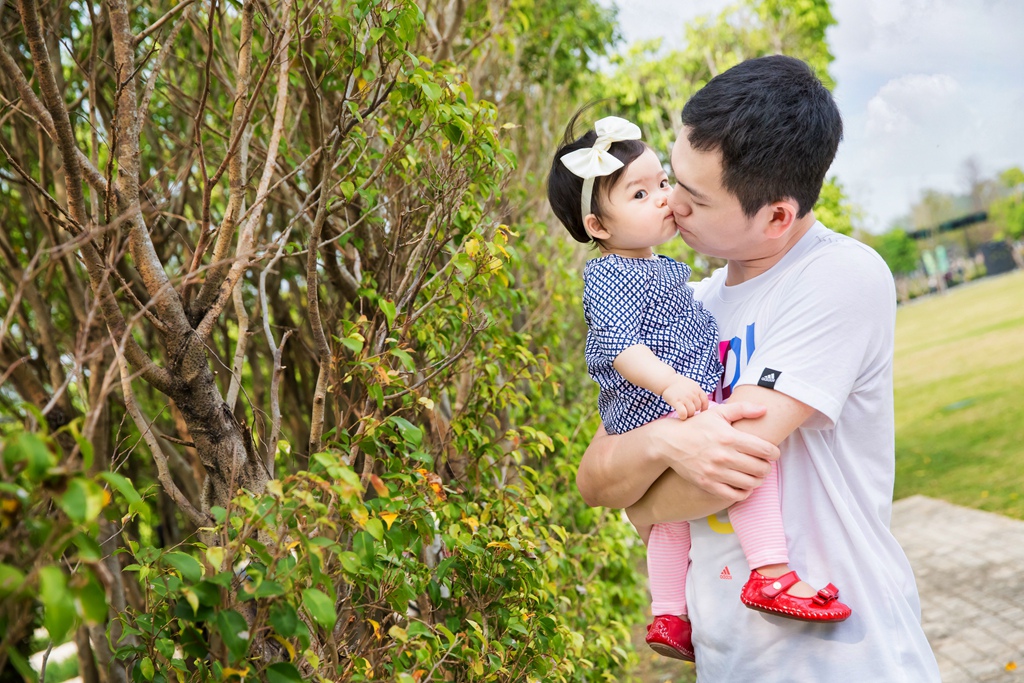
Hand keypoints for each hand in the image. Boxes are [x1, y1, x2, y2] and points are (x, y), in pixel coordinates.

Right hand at [653, 401, 778, 504]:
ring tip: (755, 475)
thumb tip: (765, 409)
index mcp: (729, 437)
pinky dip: (744, 492)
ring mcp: (715, 472)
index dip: (774, 453)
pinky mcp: (707, 484)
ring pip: (750, 483)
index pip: (765, 450)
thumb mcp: (718, 412)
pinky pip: (734, 495)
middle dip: (767, 467)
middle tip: (764, 464)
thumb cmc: (697, 426)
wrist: (669, 442)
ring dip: (758, 480)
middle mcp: (724, 456)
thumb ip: (743, 409)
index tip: (772, 453)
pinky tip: (744, 486)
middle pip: (760, 468)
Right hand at [661, 375, 708, 418]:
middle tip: (687, 409)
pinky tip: (681, 416)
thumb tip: (703, 404)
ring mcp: (685, 397)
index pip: (705, 401)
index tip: (700, 411)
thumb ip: (698, 393)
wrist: (667, 381)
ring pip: (691, 412)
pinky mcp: (676, 401)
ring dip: (688, 414)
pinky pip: (683, 412)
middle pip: (697, 408)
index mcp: (697, 389)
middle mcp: (692, 393)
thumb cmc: (679, 385)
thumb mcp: (692, 385)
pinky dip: (683, 416)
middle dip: (693, 410)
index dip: (703, 408)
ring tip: (683, 412)